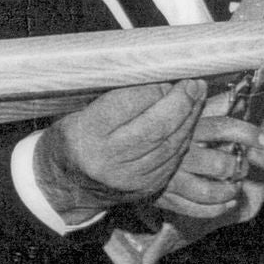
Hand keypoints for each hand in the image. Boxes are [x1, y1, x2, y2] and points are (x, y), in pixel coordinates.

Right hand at [34, 79, 207, 221]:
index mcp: (87, 133)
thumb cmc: (75, 138)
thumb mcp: (82, 112)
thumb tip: (159, 76)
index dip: (154, 89)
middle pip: (156, 127)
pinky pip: (174, 159)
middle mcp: (108, 159)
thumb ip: (117, 97)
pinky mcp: (146, 187)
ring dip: (190, 117)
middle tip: (193, 83)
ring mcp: (130, 177)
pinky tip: (190, 120)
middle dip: (181, 102)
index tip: (168, 76)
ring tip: (197, 95)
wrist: (66, 186)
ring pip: (170, 144)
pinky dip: (185, 137)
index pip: (128, 105)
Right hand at [155, 86, 263, 219]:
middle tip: (242, 166)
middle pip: (221, 165)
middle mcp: (181, 154)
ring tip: (235, 186)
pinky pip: (193, 208)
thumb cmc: (146, 123)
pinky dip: (214, 209)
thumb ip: (200, 103)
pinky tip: (226, 203)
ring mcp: (172, 178)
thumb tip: (228, 92)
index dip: (248, 134)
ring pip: (210, 191)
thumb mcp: (171, 106)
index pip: (224, 128)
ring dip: (229, 190)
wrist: (109, 149)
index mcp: (186, 128)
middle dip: (238, 167)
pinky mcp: (163, 196)